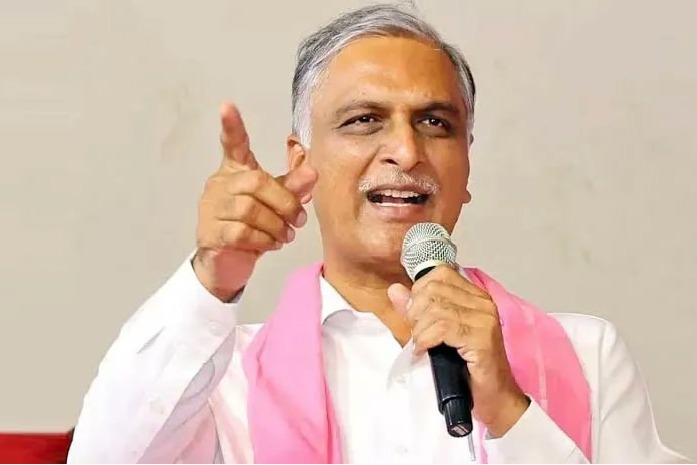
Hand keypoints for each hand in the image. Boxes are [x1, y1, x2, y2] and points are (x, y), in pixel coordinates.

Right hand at [193, 103, 317, 300]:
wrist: (227, 264)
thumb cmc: (252, 228)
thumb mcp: (275, 205)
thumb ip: (291, 187)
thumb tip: (313, 172)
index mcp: (235, 172)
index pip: (232, 144)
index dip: (231, 126)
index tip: (227, 106)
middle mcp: (220, 185)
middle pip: (256, 182)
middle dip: (285, 202)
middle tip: (298, 220)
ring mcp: (211, 208)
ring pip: (249, 210)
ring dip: (276, 225)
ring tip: (285, 235)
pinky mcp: (210, 233)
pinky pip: (240, 232)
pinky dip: (263, 239)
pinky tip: (271, 243)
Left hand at [387, 266, 529, 436]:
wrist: (495, 399)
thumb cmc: (469, 369)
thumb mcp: (436, 335)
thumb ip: (416, 310)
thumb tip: (395, 289)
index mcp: (475, 297)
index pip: (440, 273)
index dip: (419, 291)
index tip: (415, 315)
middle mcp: (483, 303)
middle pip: (433, 289)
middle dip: (416, 312)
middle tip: (417, 333)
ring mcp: (484, 320)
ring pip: (435, 308)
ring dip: (420, 330)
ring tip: (422, 345)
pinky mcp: (481, 338)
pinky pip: (442, 327)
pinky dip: (426, 340)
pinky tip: (425, 351)